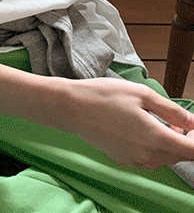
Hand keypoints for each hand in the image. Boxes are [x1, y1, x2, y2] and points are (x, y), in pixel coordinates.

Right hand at [62, 78, 193, 168]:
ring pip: (165, 158)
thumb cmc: (104, 96)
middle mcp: (147, 155)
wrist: (72, 108)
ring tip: (156, 121)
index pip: (191, 151)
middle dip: (184, 140)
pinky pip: (149, 159)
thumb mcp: (141, 94)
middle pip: (179, 155)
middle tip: (175, 119)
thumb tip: (192, 122)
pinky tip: (141, 129)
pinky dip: (153, 147)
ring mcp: (134, 161)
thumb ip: (171, 110)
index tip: (191, 126)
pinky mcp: (123, 160)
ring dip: (169, 144)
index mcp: (155, 137)